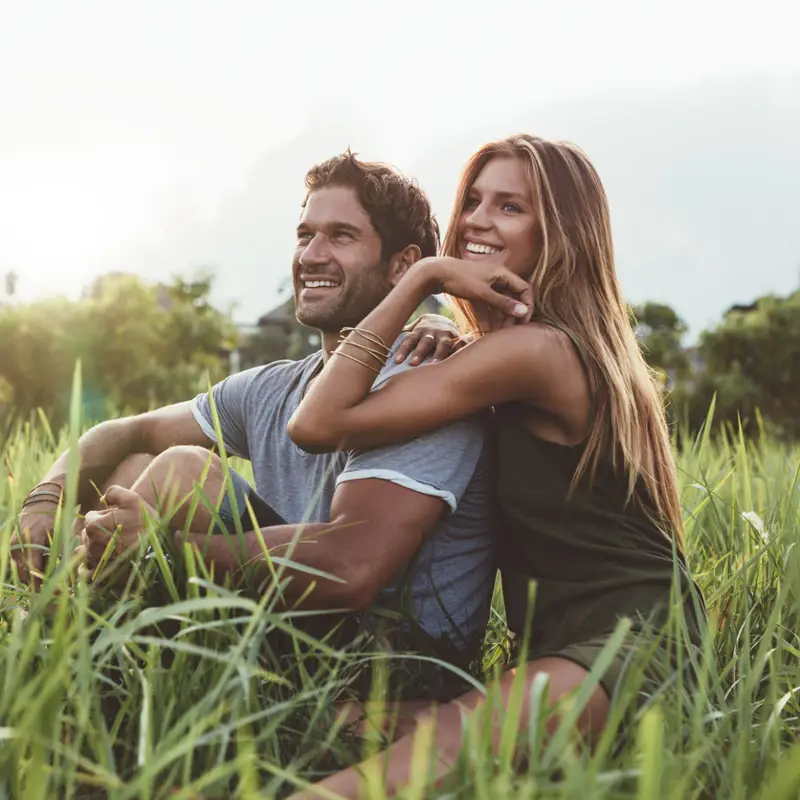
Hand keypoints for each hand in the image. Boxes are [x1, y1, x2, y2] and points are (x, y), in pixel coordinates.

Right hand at [12, 502, 58, 587]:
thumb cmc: (54, 519)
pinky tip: (47, 568)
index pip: (33, 570)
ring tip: (54, 578)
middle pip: (26, 576)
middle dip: (41, 586)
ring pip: (23, 574)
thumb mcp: (62, 534)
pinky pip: (22, 567)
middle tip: (58, 592)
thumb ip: (65, 554)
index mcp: (30, 543)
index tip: (56, 593)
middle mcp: (18, 548)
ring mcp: (13, 550)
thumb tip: (71, 576)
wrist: (40, 506)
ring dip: (37, 579)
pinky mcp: (14, 551)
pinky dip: (34, 570)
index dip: (44, 584)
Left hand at [75, 486, 156, 571]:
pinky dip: (94, 564)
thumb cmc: (145, 521)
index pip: (89, 520)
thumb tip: (102, 499)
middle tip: (116, 531)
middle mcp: (93, 544)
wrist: (159, 546)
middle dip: (98, 532)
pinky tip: (109, 558)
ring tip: (116, 544)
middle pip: (86, 536)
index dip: (101, 516)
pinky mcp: (101, 572)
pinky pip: (87, 569)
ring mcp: (96, 560)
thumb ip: (114, 492)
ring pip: (88, 550)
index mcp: (96, 526)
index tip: (115, 518)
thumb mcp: (133, 499)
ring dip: (98, 546)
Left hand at [396, 313, 460, 364]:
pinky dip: (462, 347)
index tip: (396, 362)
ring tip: (435, 365)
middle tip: (413, 364)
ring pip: (442, 345)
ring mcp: (445, 335)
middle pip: (424, 342)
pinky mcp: (458, 338)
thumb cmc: (422, 332)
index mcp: (418, 331)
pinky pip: (461, 343)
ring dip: (438, 354)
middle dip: (419, 353)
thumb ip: (399, 335)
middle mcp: (431, 332)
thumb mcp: (411, 331)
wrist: (444, 321)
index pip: (408, 340)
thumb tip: (378, 336)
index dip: (402, 350)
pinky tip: (463, 356)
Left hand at [414, 257, 532, 324]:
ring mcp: (486, 284)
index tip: (523, 321)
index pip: (524, 289)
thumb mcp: (482, 293)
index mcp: (503, 273)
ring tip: (497, 334)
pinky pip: (486, 306)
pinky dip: (486, 317)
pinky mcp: (475, 291)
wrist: (434, 273)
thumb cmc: (459, 279)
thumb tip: (523, 312)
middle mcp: (497, 278)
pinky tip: (484, 331)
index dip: (526, 305)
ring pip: (498, 304)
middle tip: (508, 330)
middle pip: (512, 298)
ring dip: (499, 319)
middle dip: (511, 315)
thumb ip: (503, 303)